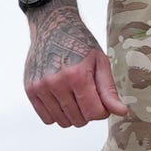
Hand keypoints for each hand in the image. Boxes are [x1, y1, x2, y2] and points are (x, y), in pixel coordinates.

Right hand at [22, 0, 125, 128]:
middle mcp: (56, 83)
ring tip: (74, 96)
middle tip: (87, 94)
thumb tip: (121, 112)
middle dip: (88, 112)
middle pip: (79, 120)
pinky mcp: (30, 90)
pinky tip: (61, 99)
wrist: (52, 27)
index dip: (103, 110)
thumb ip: (109, 90)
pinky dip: (57, 114)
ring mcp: (41, 87)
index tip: (101, 100)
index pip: (94, 113)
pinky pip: (47, 119)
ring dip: (72, 114)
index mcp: (77, 75)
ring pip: (63, 122)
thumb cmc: (78, 42)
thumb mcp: (100, 62)